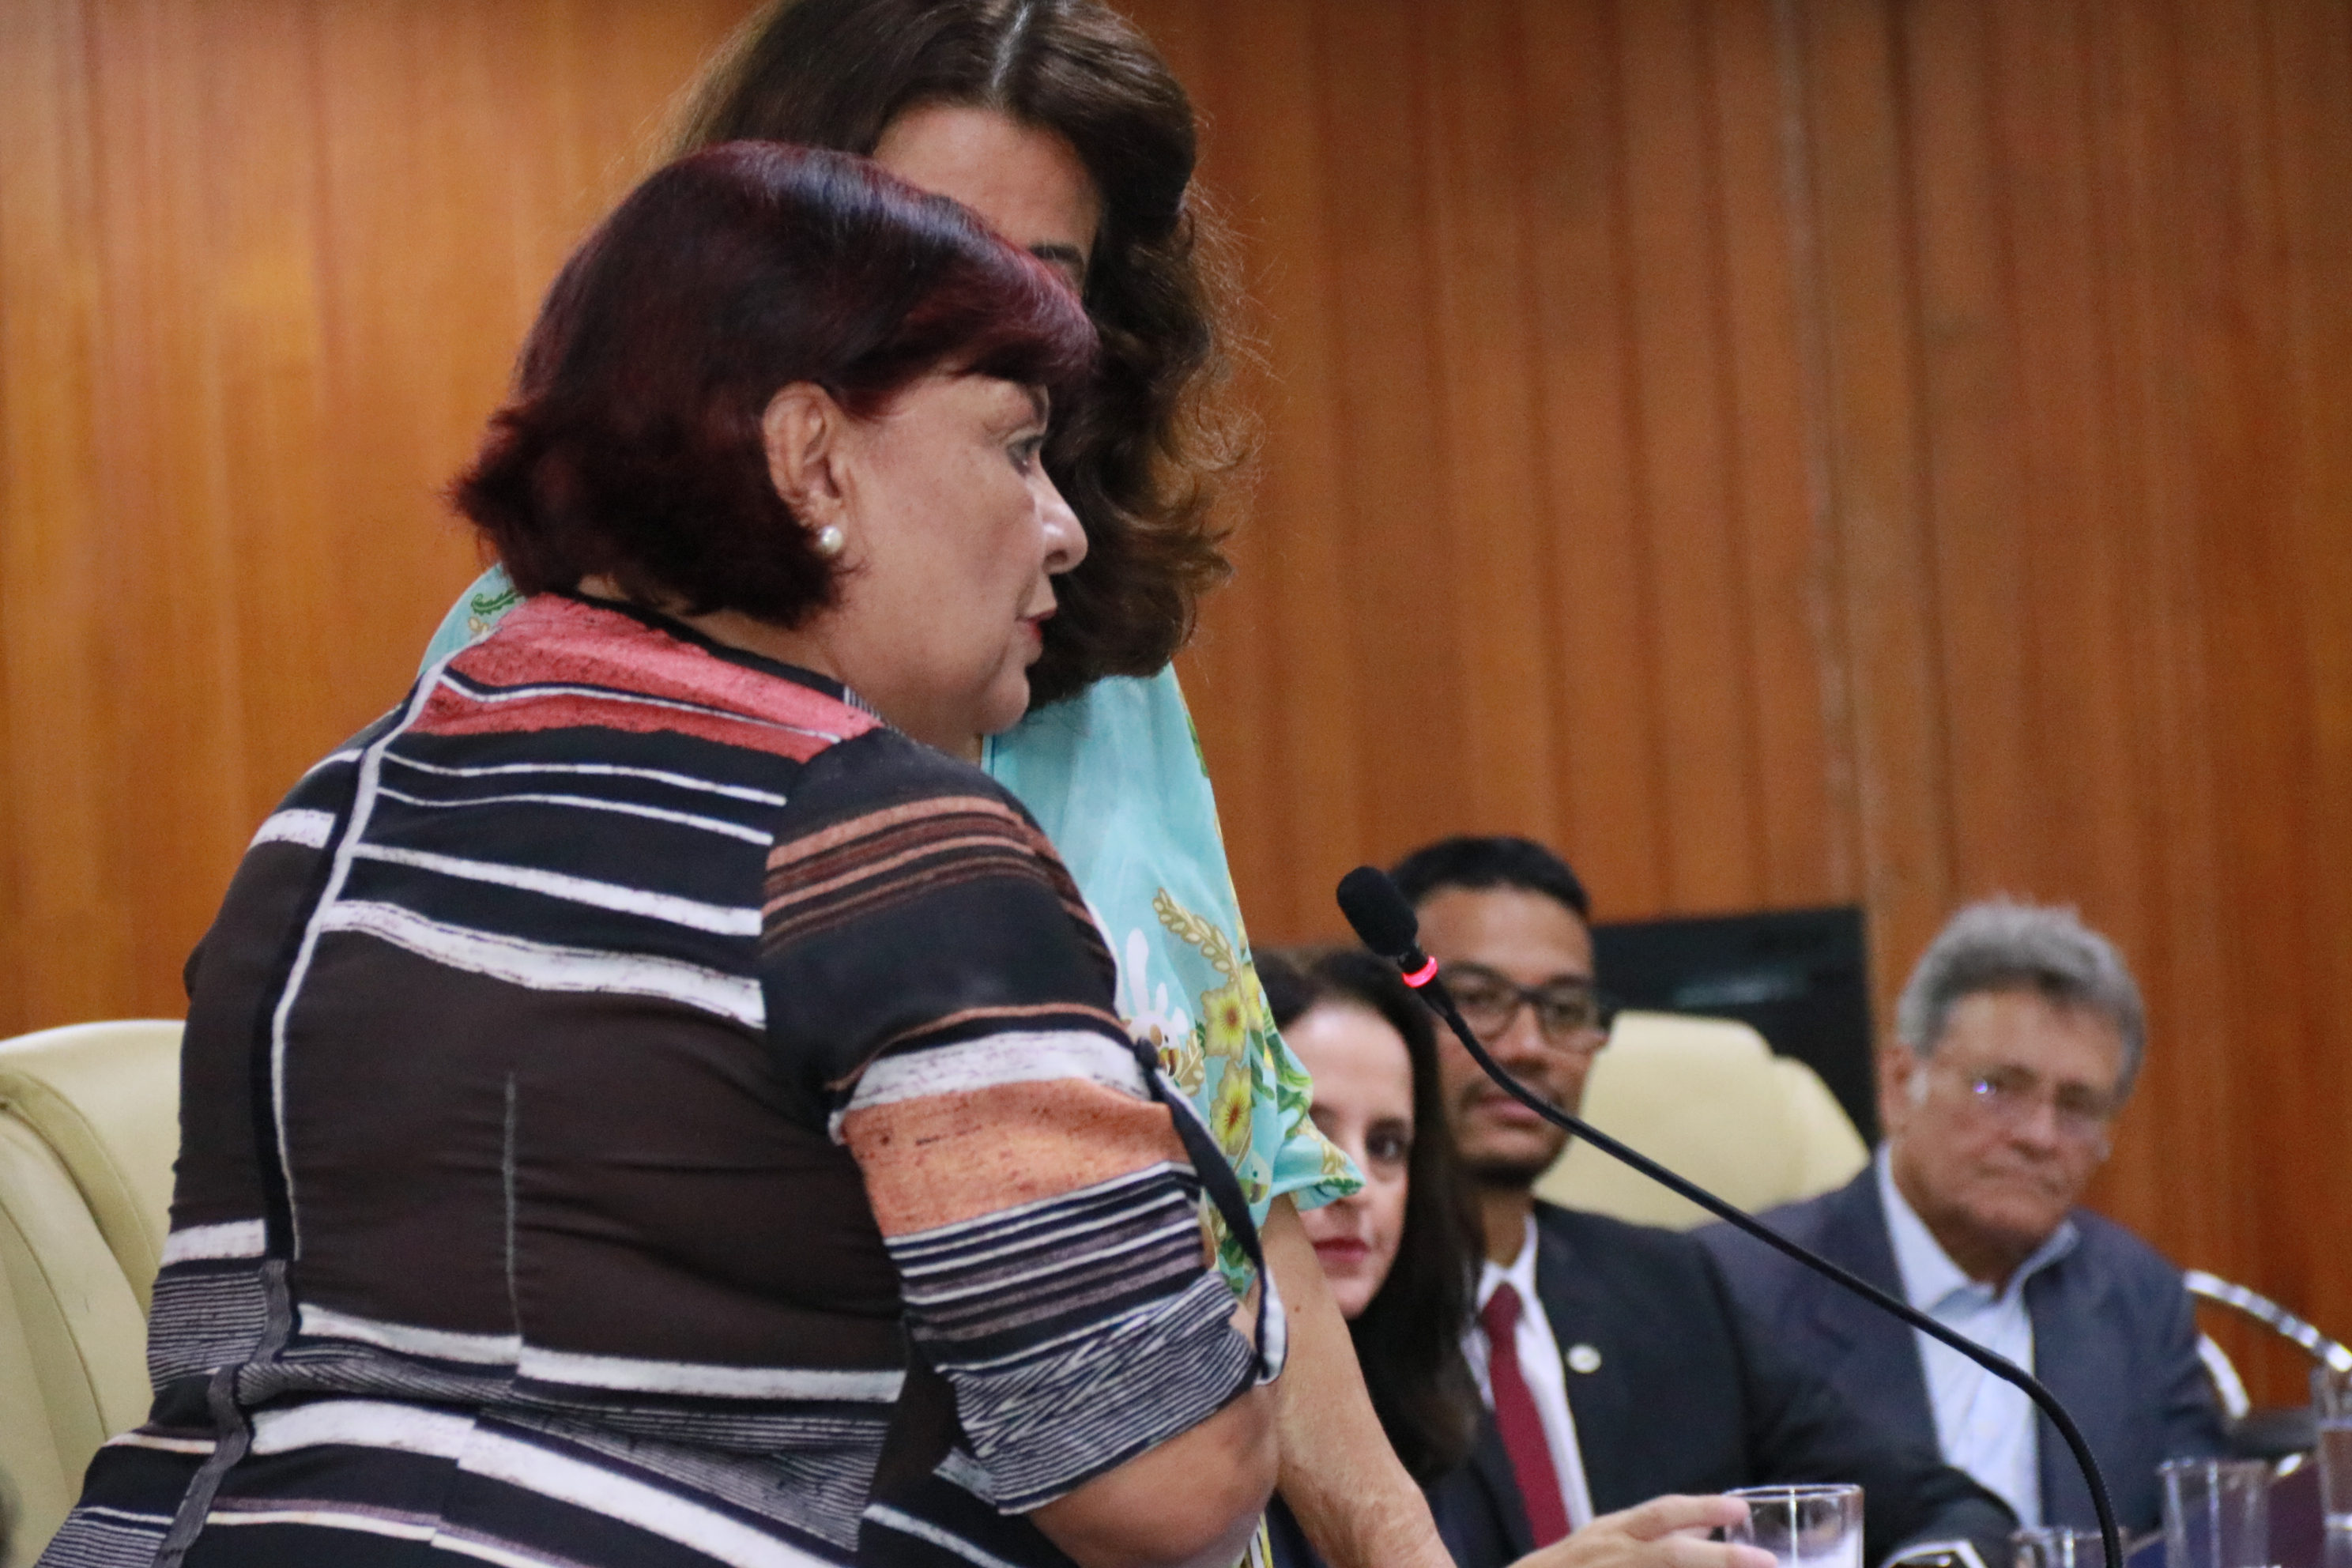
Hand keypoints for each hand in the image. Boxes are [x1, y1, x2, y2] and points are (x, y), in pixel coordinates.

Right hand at [1514, 1496, 1777, 1567]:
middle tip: (1766, 1561)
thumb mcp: (1605, 1543)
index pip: (1662, 1514)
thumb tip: (1704, 1532)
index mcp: (1612, 1533)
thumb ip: (1652, 1536)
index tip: (1739, 1511)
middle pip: (1672, 1555)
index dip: (1703, 1510)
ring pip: (1668, 1566)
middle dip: (1721, 1560)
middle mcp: (1611, 1554)